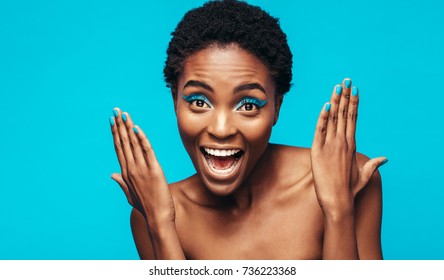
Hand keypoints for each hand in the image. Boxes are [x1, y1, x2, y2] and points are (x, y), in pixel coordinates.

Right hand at [109, 108, 175, 225]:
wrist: (157, 218)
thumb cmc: (146, 207)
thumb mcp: (130, 194)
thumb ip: (121, 182)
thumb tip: (112, 174)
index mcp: (126, 173)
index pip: (119, 149)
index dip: (115, 134)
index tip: (112, 122)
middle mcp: (131, 169)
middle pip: (123, 143)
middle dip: (119, 125)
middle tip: (115, 111)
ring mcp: (141, 169)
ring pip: (133, 144)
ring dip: (128, 127)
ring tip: (124, 114)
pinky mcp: (154, 170)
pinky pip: (147, 151)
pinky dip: (142, 138)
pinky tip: (137, 128)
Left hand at [310, 79, 385, 215]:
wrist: (338, 201)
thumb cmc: (350, 190)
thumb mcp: (364, 175)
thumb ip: (373, 164)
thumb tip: (385, 158)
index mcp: (352, 145)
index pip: (353, 119)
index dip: (354, 103)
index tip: (355, 90)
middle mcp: (342, 142)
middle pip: (345, 114)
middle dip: (346, 96)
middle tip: (347, 80)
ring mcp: (330, 146)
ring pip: (333, 119)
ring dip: (335, 101)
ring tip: (338, 86)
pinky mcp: (317, 151)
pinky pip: (320, 130)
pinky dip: (323, 117)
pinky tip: (326, 105)